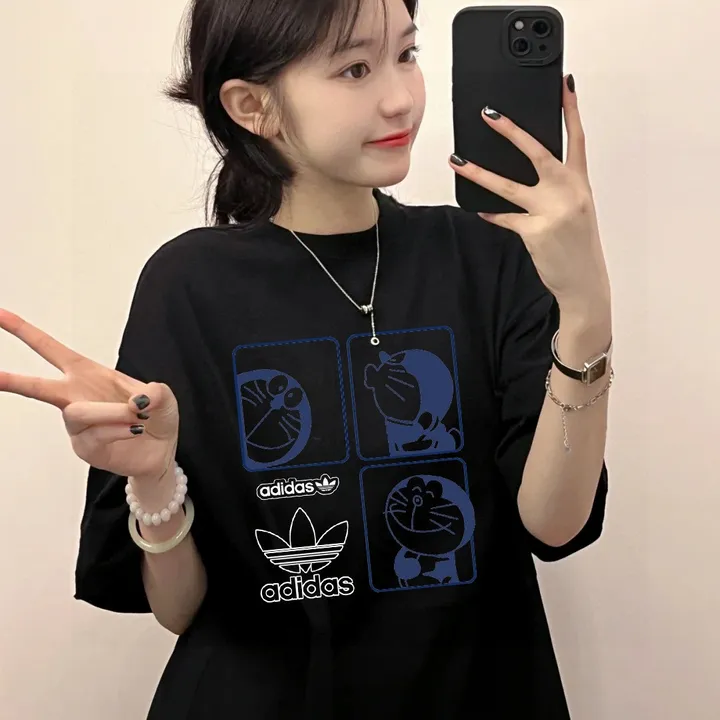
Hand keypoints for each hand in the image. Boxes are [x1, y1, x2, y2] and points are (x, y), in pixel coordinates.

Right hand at [0, 309, 178, 480]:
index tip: (0, 315)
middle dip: (13, 380)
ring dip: (110, 412)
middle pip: (38, 387)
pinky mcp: (84, 447)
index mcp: (89, 374)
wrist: (161, 451)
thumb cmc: (156, 417)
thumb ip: (156, 392)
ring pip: (78, 412)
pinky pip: (96, 435)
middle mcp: (77, 397)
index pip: (52, 350)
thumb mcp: (163, 396)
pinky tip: (134, 430)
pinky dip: (120, 430)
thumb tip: (139, 400)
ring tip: (136, 415)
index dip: (26, 332)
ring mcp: (78, 425)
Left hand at [449, 74, 610, 316]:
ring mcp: (551, 212)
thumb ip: (558, 188)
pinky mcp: (534, 232)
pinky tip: (478, 210)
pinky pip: (505, 218)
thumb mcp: (576, 210)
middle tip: (489, 115)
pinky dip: (491, 214)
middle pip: (538, 153)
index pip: (576, 139)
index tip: (563, 85)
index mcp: (580, 184)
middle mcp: (568, 192)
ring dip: (480, 173)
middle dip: (512, 132)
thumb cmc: (578, 244)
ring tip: (458, 161)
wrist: (584, 280)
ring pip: (509, 186)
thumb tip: (529, 172)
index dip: (571, 110)